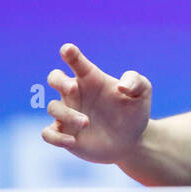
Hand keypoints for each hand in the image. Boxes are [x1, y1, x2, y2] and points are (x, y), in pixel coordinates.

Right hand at [41, 43, 151, 163]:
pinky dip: (56, 137)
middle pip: (55, 78)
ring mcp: (68, 113)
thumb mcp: (143, 93)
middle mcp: (76, 94)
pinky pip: (48, 133)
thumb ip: (136, 82)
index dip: (70, 54)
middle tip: (73, 88)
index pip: (77, 62)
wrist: (132, 141)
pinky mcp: (65, 133)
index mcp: (91, 79)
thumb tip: (121, 87)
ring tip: (87, 122)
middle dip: (59, 80)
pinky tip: (72, 141)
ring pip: (53, 107)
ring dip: (68, 114)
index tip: (68, 49)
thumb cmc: (134, 112)